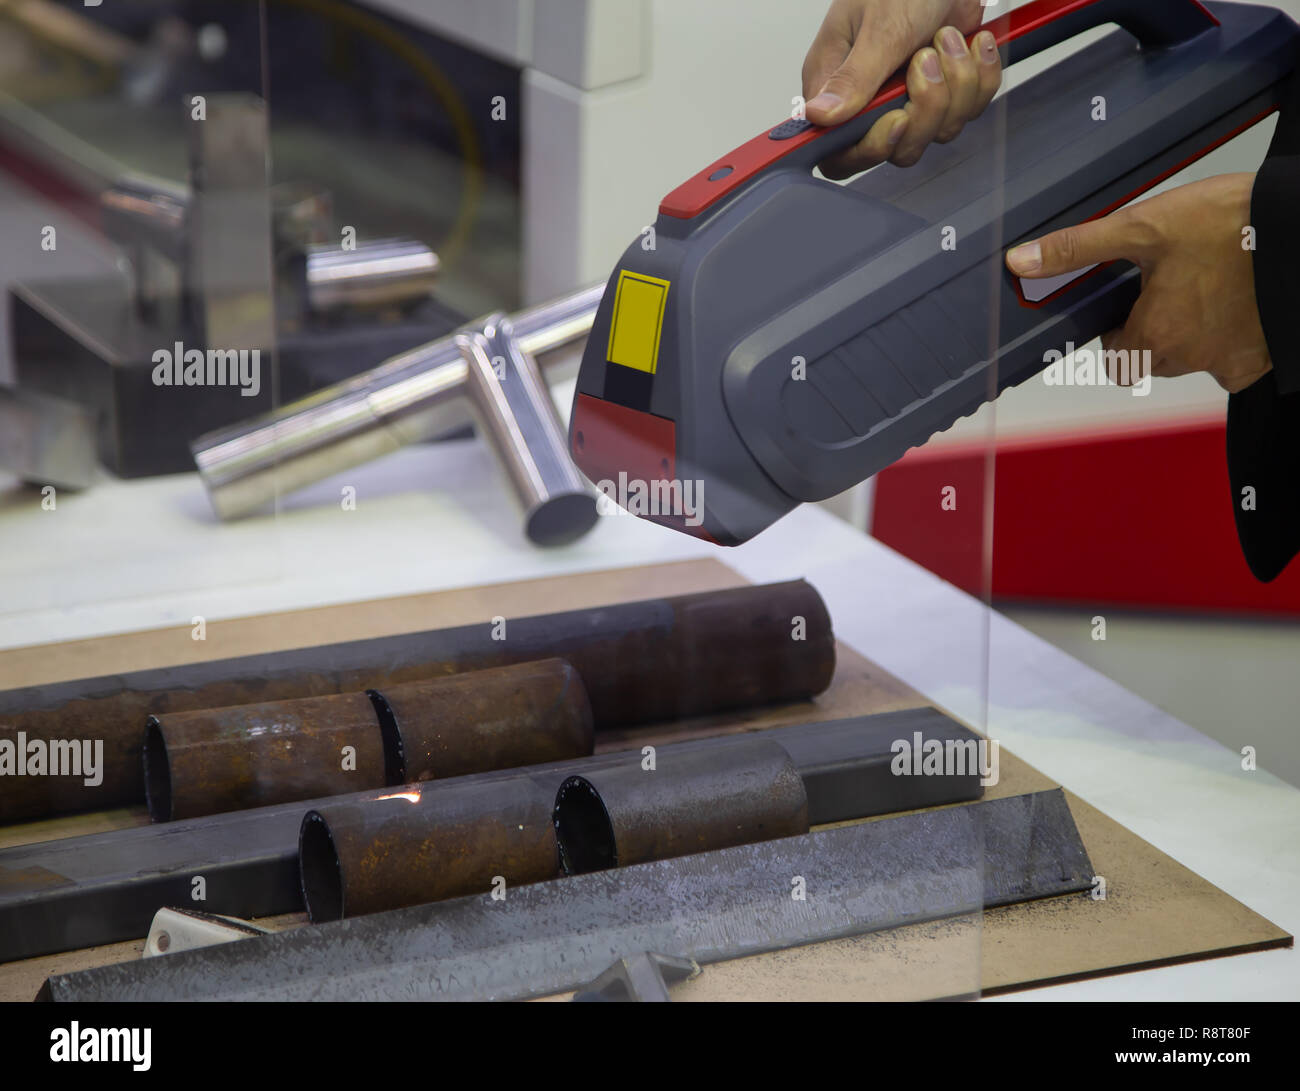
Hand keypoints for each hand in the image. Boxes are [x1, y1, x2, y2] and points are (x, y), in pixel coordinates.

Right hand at [803, 0, 1000, 177]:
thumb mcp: (880, 26)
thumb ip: (852, 78)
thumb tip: (818, 117)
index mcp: (835, 83)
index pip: (840, 151)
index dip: (869, 149)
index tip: (897, 119)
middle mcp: (870, 96)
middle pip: (898, 148)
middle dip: (926, 109)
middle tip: (927, 60)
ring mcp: (909, 95)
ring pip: (937, 131)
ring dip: (957, 85)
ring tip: (947, 38)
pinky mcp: (945, 89)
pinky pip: (968, 108)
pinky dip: (980, 76)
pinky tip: (972, 42)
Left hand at [1006, 174, 1272, 394]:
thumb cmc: (1229, 224)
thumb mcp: (1142, 226)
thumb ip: (1078, 248)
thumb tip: (1021, 261)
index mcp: (1156, 335)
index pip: (1117, 359)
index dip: (1119, 332)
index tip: (1131, 304)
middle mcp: (1191, 358)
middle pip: (1155, 359)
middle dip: (1155, 330)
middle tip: (1172, 286)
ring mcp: (1231, 361)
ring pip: (1193, 360)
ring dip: (1191, 335)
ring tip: (1206, 286)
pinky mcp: (1263, 358)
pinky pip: (1235, 363)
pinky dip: (1230, 341)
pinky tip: (1236, 305)